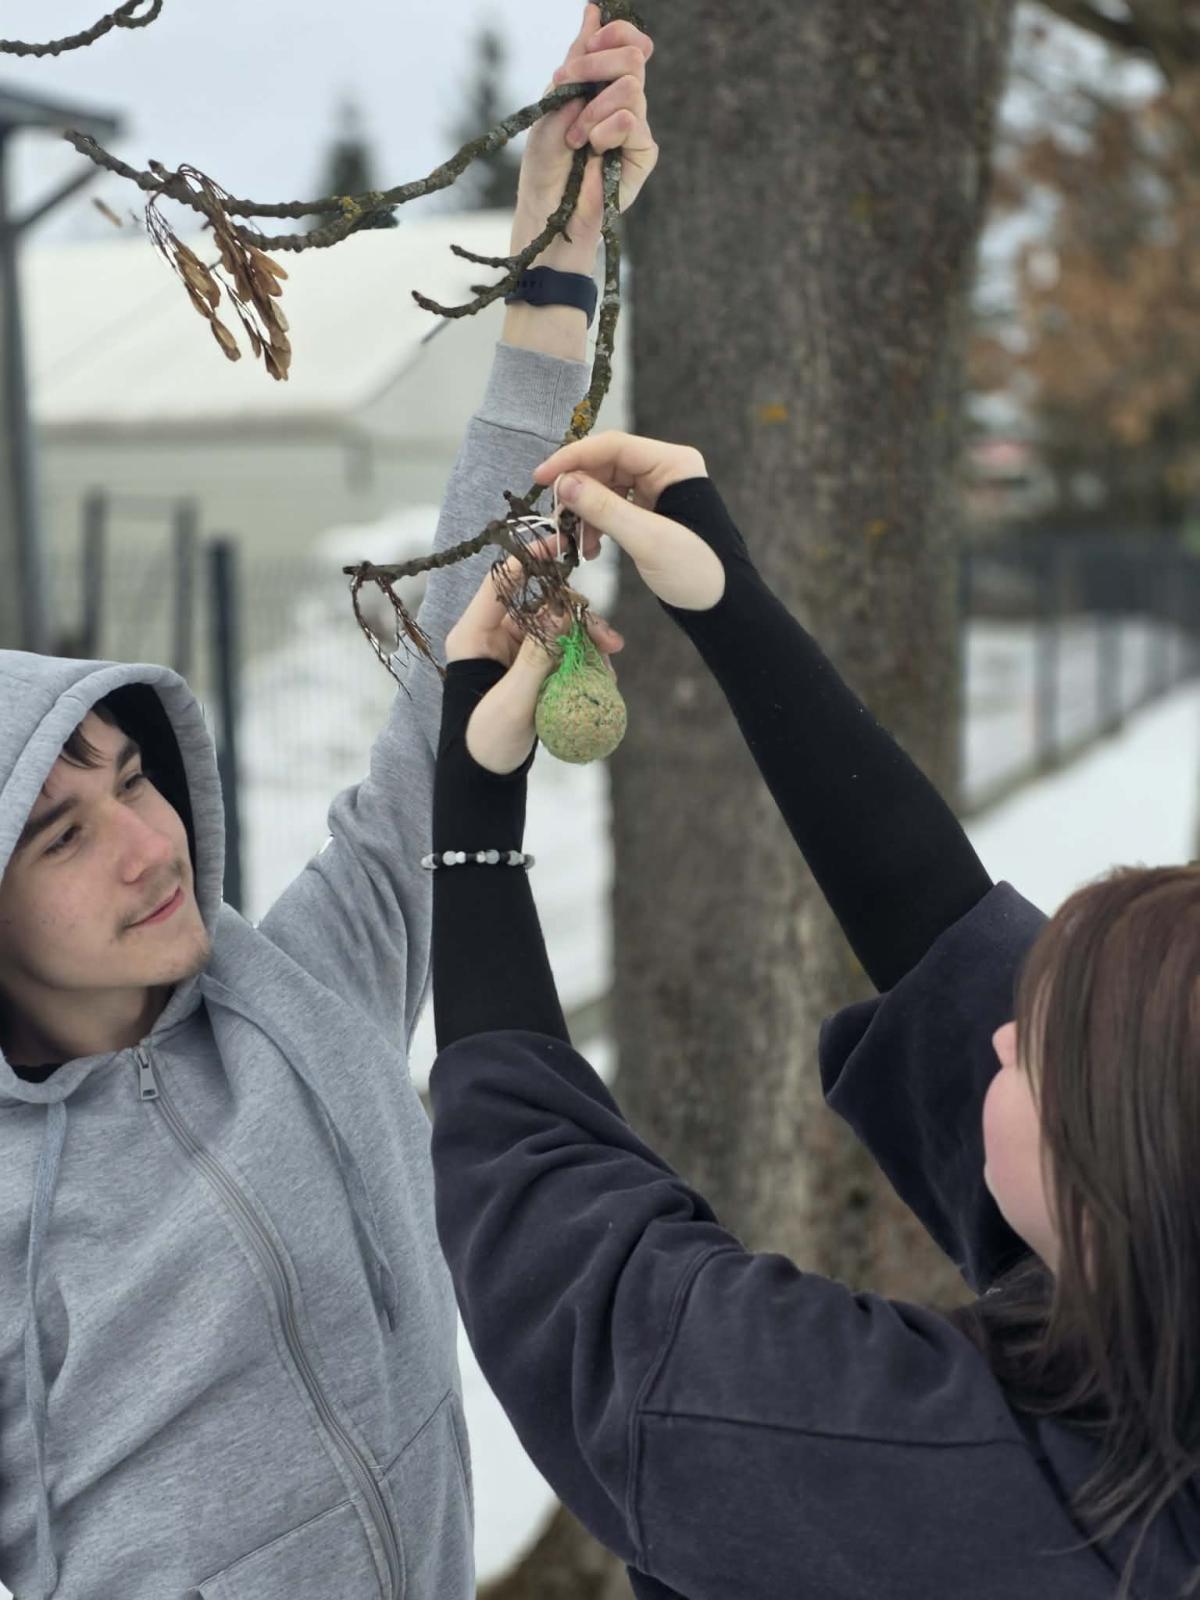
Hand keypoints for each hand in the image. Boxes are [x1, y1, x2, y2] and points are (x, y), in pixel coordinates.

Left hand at [446, 541, 623, 774]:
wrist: (484, 776)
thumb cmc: (484, 739)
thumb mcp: (512, 698)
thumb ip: (537, 655)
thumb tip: (559, 612)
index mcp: (474, 636)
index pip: (500, 583)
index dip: (528, 559)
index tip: (559, 544)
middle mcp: (493, 636)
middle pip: (539, 604)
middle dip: (575, 613)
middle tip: (607, 634)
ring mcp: (514, 652)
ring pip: (556, 626)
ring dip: (585, 635)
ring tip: (612, 653)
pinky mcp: (532, 668)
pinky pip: (561, 650)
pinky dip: (583, 656)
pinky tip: (605, 670)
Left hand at [514, 4, 656, 269]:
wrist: (546, 212)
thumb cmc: (544, 165)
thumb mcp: (552, 103)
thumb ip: (576, 60)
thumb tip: (594, 11)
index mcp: (601, 85)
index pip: (625, 42)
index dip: (613, 34)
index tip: (588, 45)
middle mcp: (622, 102)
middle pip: (633, 57)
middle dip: (595, 66)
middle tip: (568, 86)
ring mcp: (635, 128)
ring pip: (631, 88)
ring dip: (594, 108)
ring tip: (577, 137)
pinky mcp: (642, 155)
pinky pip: (633, 121)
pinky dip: (606, 129)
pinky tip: (593, 149)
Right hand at [534, 432, 726, 611]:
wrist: (724, 605)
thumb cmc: (697, 571)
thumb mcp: (648, 540)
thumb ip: (604, 509)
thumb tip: (564, 483)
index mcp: (672, 464)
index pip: (613, 446)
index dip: (573, 458)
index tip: (541, 479)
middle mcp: (664, 470)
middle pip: (606, 466)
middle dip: (578, 492)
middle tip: (556, 519)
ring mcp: (657, 492)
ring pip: (605, 489)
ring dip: (585, 514)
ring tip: (574, 543)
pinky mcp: (651, 514)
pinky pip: (613, 509)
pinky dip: (597, 527)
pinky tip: (590, 550)